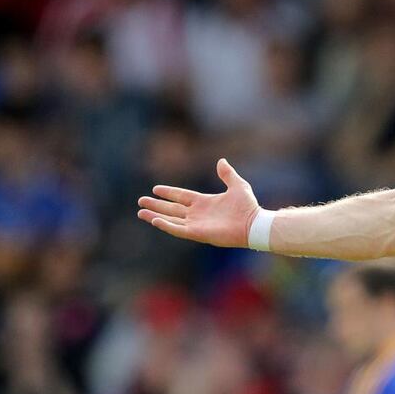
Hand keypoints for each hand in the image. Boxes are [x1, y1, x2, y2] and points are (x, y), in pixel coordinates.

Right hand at [137, 159, 260, 247]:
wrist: (254, 223)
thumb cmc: (248, 206)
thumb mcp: (237, 185)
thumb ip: (227, 174)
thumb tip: (221, 160)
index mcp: (205, 202)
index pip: (182, 196)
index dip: (169, 192)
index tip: (155, 189)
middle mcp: (198, 213)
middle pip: (172, 208)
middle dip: (156, 205)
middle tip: (141, 201)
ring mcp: (197, 224)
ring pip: (171, 219)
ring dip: (156, 215)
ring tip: (141, 212)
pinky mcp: (198, 233)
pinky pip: (178, 229)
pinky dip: (166, 225)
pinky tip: (154, 220)